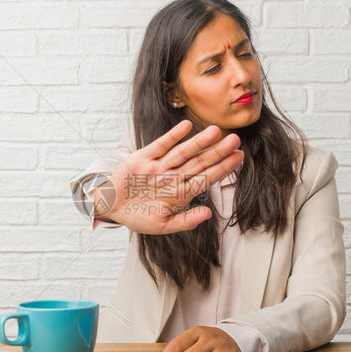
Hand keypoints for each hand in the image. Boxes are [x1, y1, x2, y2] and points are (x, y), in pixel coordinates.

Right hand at [94, 120, 242, 234]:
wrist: (111, 207)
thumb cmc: (138, 217)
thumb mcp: (162, 225)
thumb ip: (185, 221)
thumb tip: (208, 214)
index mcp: (180, 194)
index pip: (206, 178)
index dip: (222, 168)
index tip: (239, 158)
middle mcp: (172, 177)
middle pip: (199, 163)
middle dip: (217, 152)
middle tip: (235, 140)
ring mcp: (159, 167)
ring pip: (182, 153)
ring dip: (199, 142)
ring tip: (216, 131)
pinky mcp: (143, 158)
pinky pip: (160, 145)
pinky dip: (173, 136)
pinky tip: (187, 126)